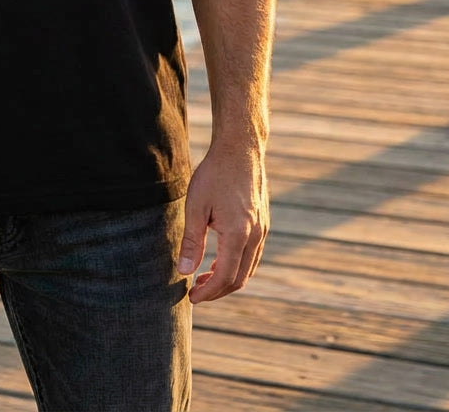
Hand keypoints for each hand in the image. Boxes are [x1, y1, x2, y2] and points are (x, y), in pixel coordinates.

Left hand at [177, 143, 268, 302]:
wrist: (240, 150)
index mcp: (239, 234)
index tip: (191, 298)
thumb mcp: (196, 206)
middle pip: (240, 278)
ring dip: (228, 279)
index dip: (208, 292)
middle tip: (195, 293)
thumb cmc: (214, 175)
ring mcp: (263, 230)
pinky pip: (252, 255)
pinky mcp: (263, 223)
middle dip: (218, 290)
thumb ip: (191, 241)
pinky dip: (236, 265)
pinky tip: (218, 260)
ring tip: (204, 279)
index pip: (226, 277)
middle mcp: (256, 236)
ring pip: (248, 268)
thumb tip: (184, 272)